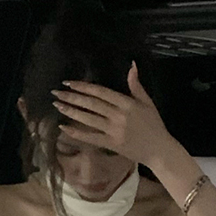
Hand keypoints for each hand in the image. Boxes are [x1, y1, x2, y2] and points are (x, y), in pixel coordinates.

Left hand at [51, 63, 175, 167]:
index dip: (83, 87)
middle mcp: (118, 116)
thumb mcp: (147, 102)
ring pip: (88, 119)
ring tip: (57, 105)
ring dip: (71, 112)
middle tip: (56, 93)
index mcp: (127, 103)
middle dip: (72, 97)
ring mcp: (113, 131)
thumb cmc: (154, 124)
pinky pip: (90, 137)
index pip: (100, 92)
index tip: (69, 83)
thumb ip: (136, 85)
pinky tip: (64, 127)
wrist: (159, 150)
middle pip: (91, 104)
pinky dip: (76, 133)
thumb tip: (131, 65)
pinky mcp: (110, 144)